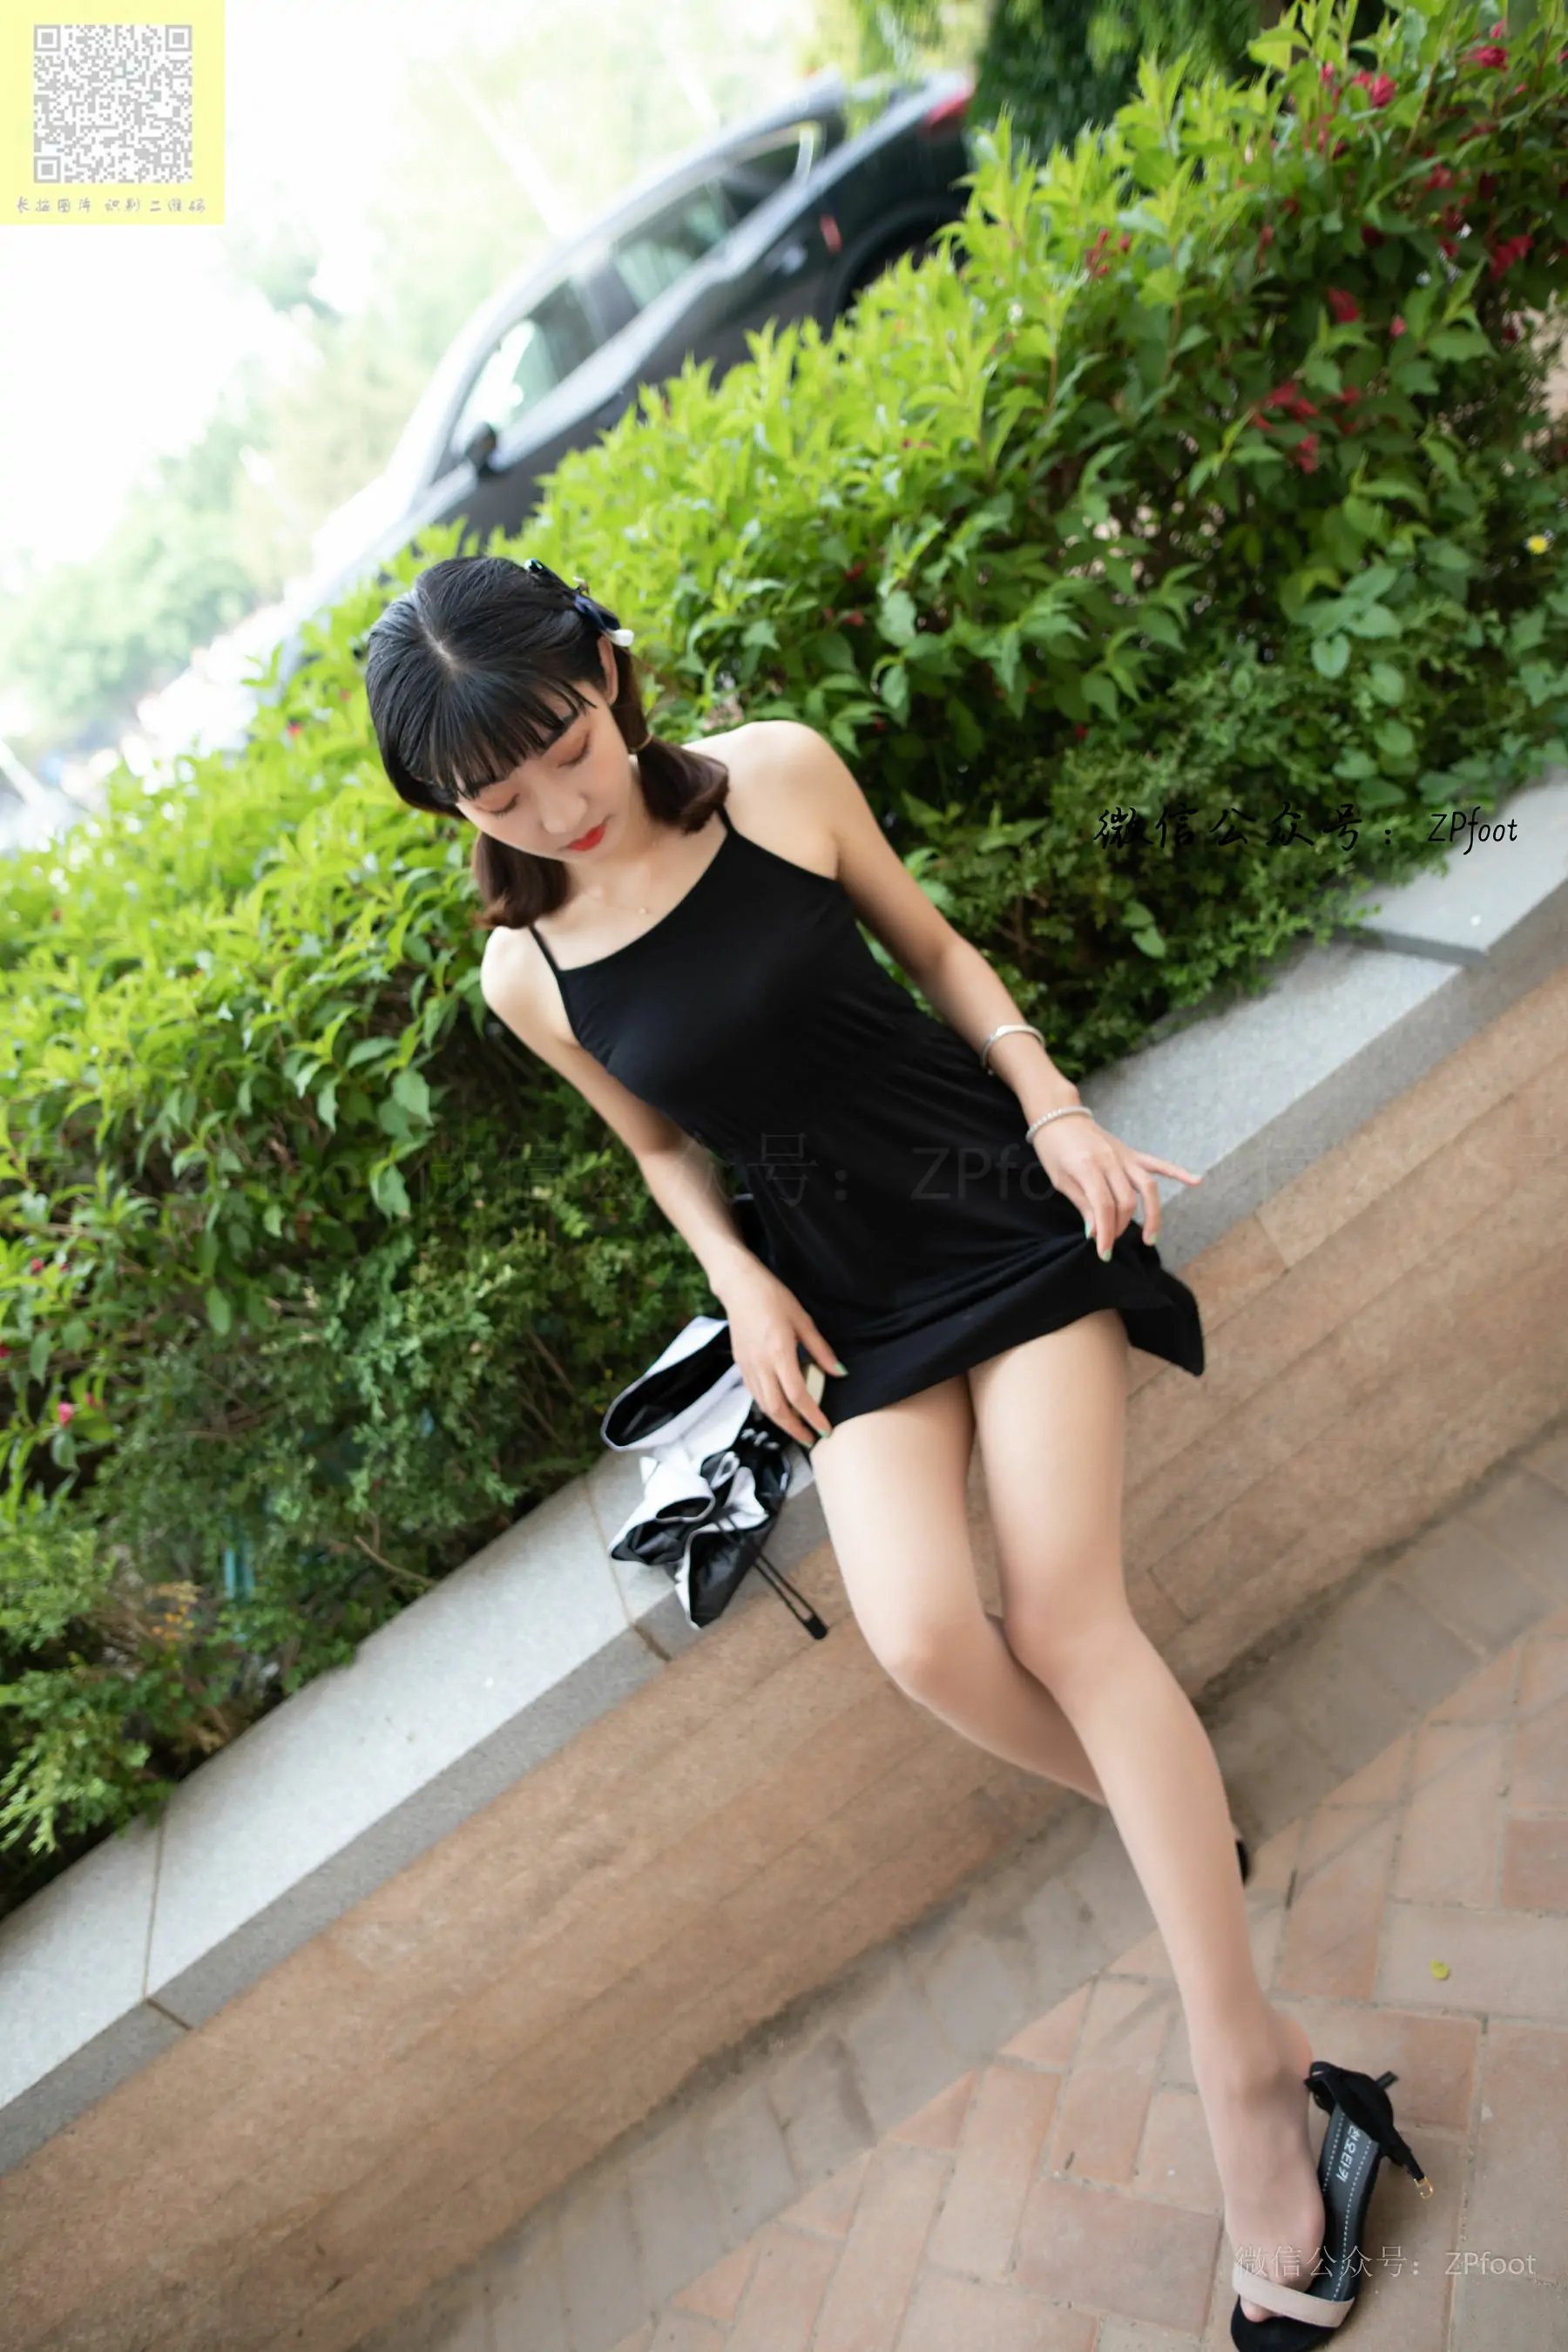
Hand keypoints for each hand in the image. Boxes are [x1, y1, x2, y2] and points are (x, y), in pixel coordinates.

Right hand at [719, 1260, 841, 1448]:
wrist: (739, 1287)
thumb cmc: (773, 1298)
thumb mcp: (803, 1320)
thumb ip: (821, 1350)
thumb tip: (839, 1372)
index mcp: (780, 1352)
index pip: (798, 1396)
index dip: (813, 1416)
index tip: (825, 1430)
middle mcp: (761, 1364)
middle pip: (777, 1409)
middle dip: (795, 1429)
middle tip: (811, 1438)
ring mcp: (748, 1365)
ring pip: (763, 1405)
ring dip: (781, 1422)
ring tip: (798, 1428)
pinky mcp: (741, 1364)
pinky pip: (755, 1393)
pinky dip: (768, 1407)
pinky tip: (780, 1408)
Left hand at [1033, 1112, 1201, 1256]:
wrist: (1059, 1117)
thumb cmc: (1054, 1150)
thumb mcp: (1061, 1181)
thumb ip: (1083, 1204)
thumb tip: (1096, 1232)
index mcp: (1089, 1168)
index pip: (1104, 1207)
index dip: (1105, 1233)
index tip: (1103, 1253)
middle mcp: (1111, 1161)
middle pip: (1126, 1201)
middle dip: (1120, 1227)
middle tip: (1109, 1241)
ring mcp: (1124, 1156)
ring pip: (1147, 1187)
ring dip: (1151, 1215)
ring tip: (1150, 1238)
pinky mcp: (1131, 1153)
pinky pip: (1158, 1164)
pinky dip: (1178, 1172)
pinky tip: (1196, 1181)